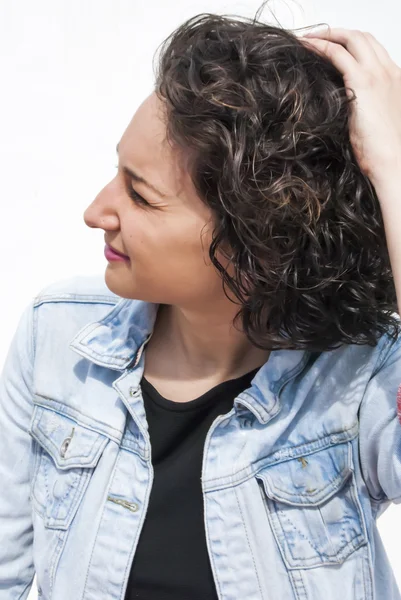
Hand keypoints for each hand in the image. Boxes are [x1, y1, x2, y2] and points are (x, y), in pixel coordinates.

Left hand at [301, 27, 400, 192]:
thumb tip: (342, 108)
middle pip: (363, 38)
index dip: (351, 44)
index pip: (372, 50)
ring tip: (308, 38)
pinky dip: (321, 46)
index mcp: (394, 80)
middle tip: (316, 36)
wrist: (393, 162)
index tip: (333, 45)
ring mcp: (377, 75)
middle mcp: (389, 72)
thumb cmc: (383, 152)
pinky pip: (338, 54)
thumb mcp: (374, 123)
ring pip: (352, 39)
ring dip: (328, 34)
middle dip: (338, 33)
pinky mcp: (363, 83)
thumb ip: (363, 108)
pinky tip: (307, 47)